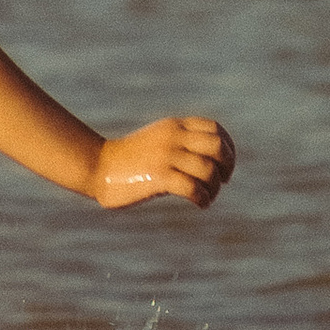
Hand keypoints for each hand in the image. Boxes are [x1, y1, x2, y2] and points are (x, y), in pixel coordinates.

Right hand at [93, 115, 235, 209]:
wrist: (101, 166)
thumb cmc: (132, 158)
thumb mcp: (160, 140)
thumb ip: (182, 141)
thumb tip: (210, 158)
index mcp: (176, 125)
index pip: (215, 129)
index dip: (229, 148)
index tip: (227, 166)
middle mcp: (174, 137)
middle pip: (217, 147)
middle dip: (227, 166)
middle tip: (223, 181)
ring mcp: (166, 156)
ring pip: (207, 170)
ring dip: (214, 188)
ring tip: (208, 197)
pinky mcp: (158, 177)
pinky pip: (192, 187)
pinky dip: (203, 198)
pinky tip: (200, 204)